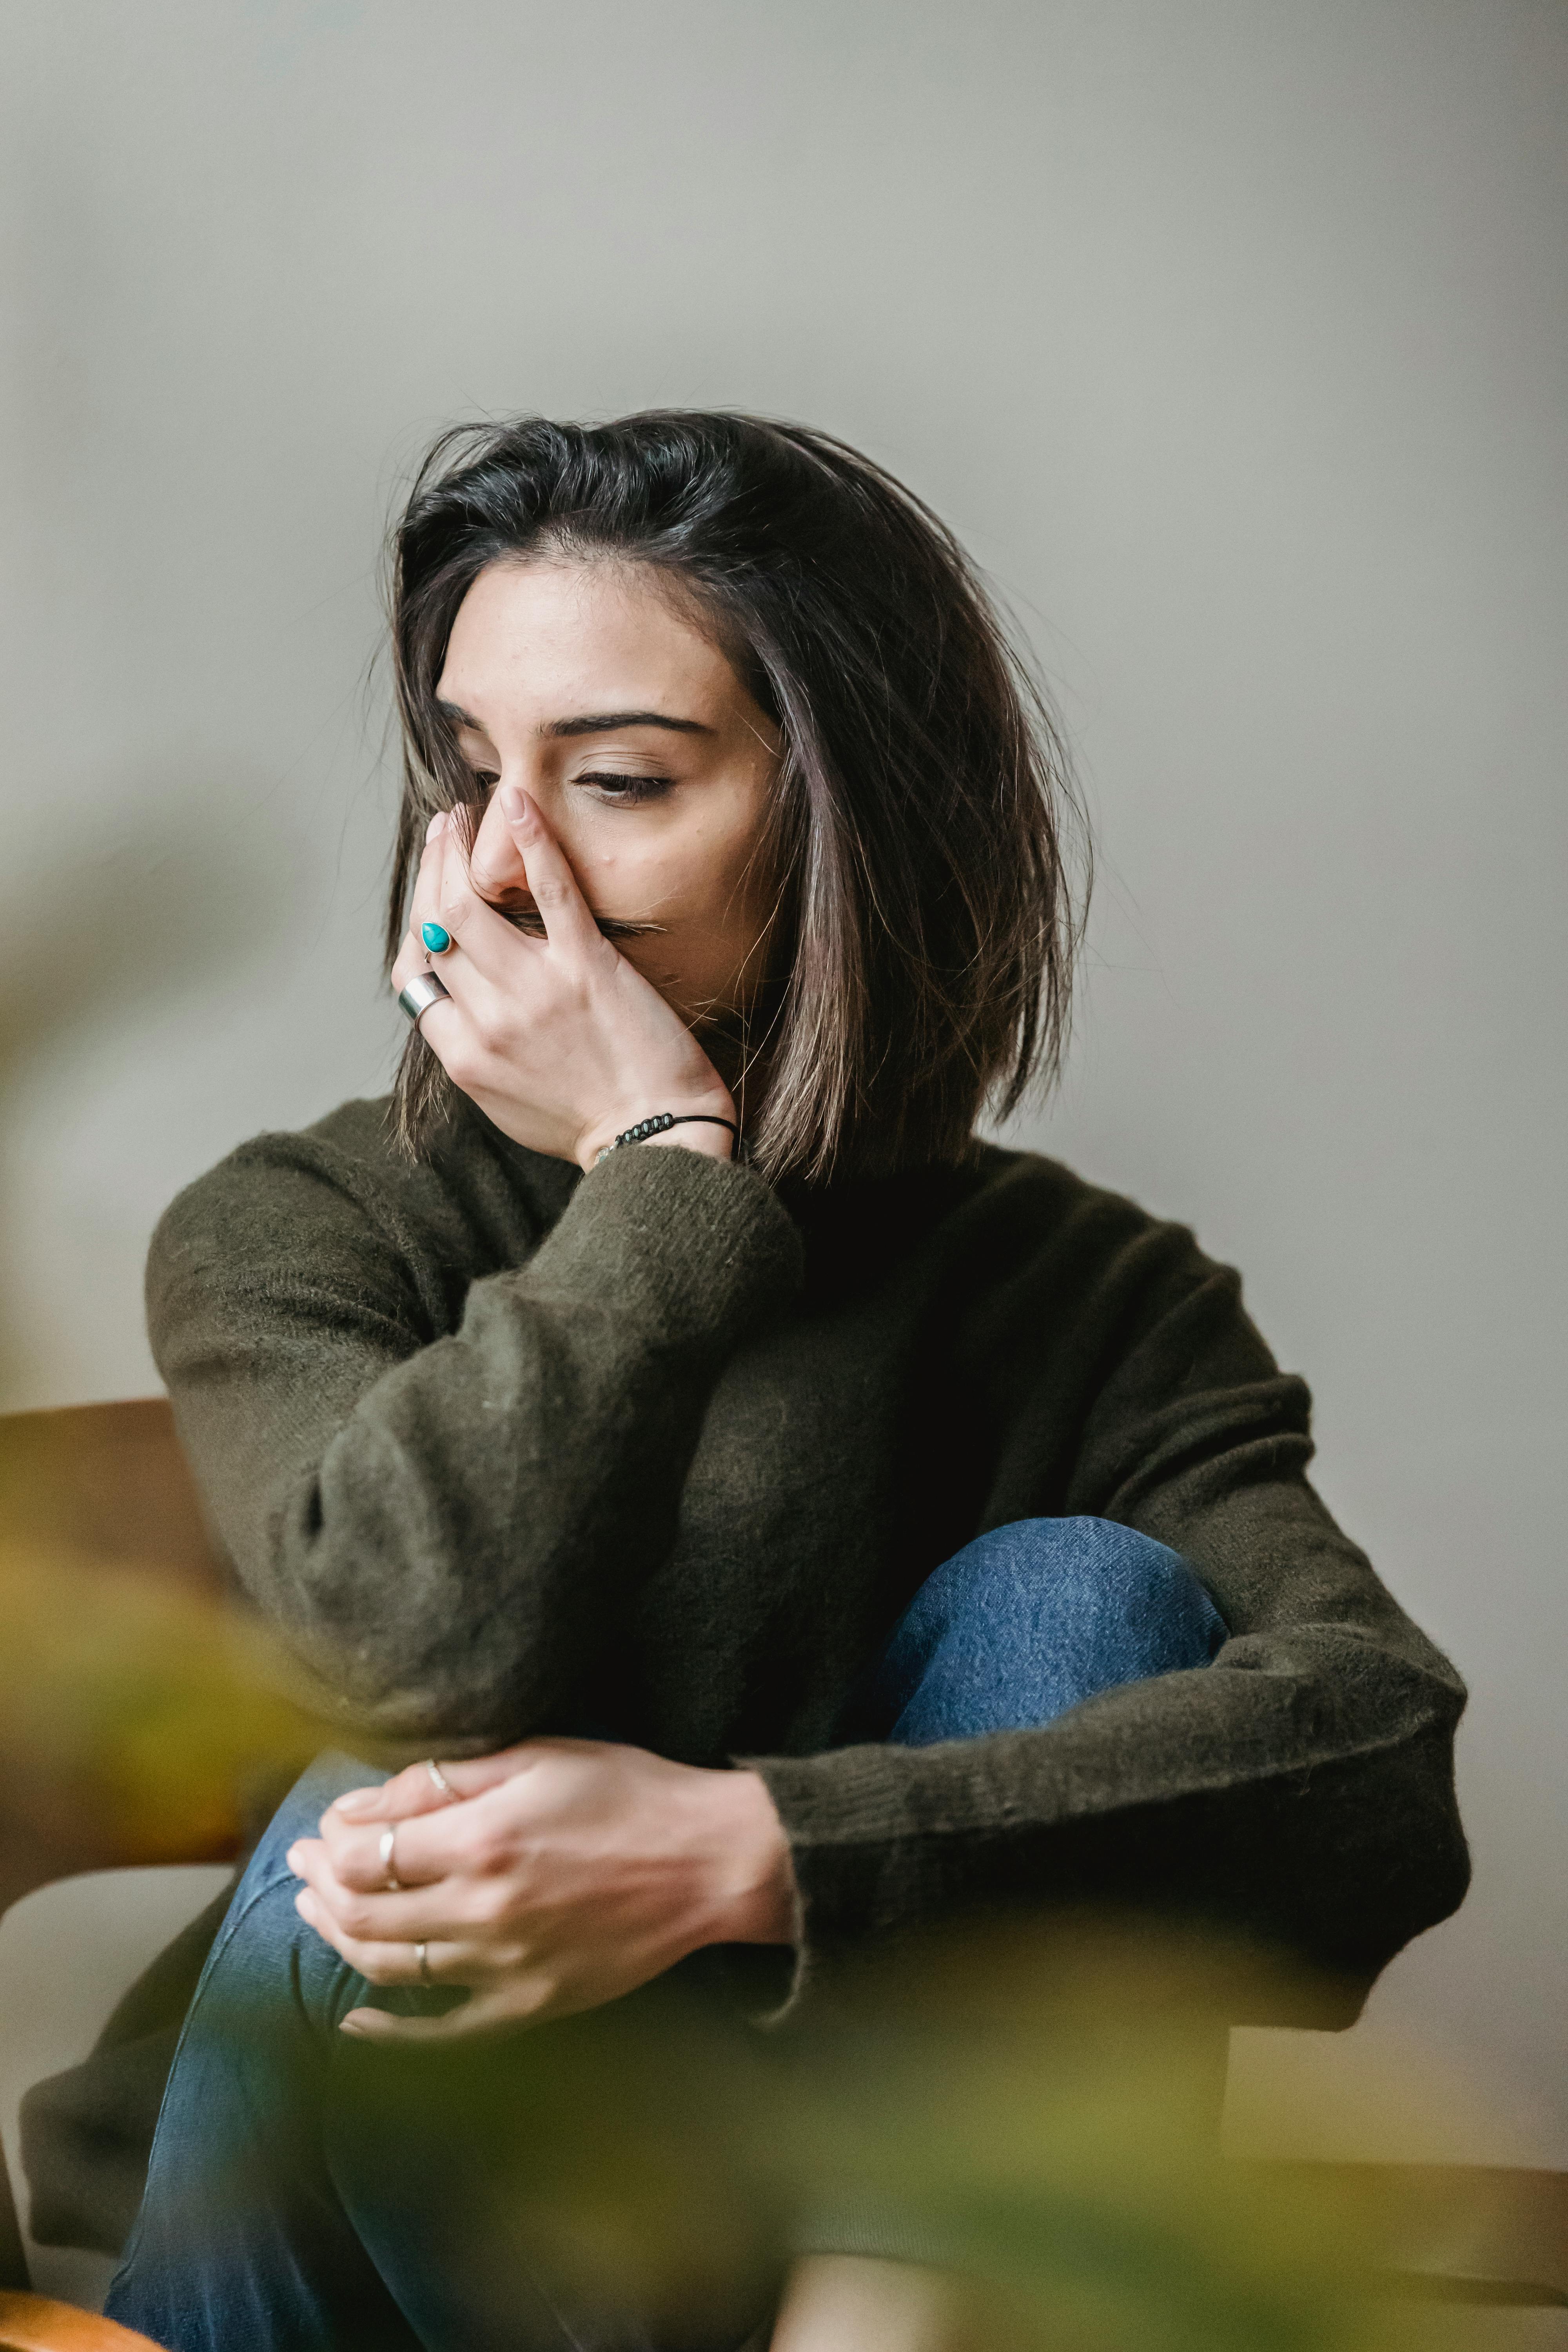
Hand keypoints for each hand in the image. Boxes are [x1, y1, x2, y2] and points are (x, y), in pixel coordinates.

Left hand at [286, 1738, 796, 2041]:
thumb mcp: (538, 1757)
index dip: (331, 1840)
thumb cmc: (629, 1793)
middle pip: (363, 1913)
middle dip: (320, 1886)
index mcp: (482, 1841)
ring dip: (339, 1939)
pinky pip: (443, 2031)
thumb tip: (364, 1802)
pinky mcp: (530, 2005)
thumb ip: (446, 1781)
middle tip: (304, 1863)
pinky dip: (390, 2031)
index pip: (366, 1854)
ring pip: (388, 1967)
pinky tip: (355, 2017)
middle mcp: (483, 1910)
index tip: (323, 1826)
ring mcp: (505, 1967)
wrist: (709, 1859)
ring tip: (319, 1912)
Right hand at [389, 787, 737, 1170]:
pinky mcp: (587, 967)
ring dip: (459, 847)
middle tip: (443, 831)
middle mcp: (487, 1019)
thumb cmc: (589, 1124)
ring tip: (466, 817)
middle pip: (434, 926)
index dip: (416, 926)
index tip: (430, 894)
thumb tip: (453, 1008)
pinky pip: (549, 889)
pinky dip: (529, 840)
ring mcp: (535, 990)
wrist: (656, 1138)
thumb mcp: (505, 1102)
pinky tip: (517, 804)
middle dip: (432, 868)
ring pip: (470, 901)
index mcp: (463, 1054)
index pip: (414, 973)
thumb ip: (474, 1052)